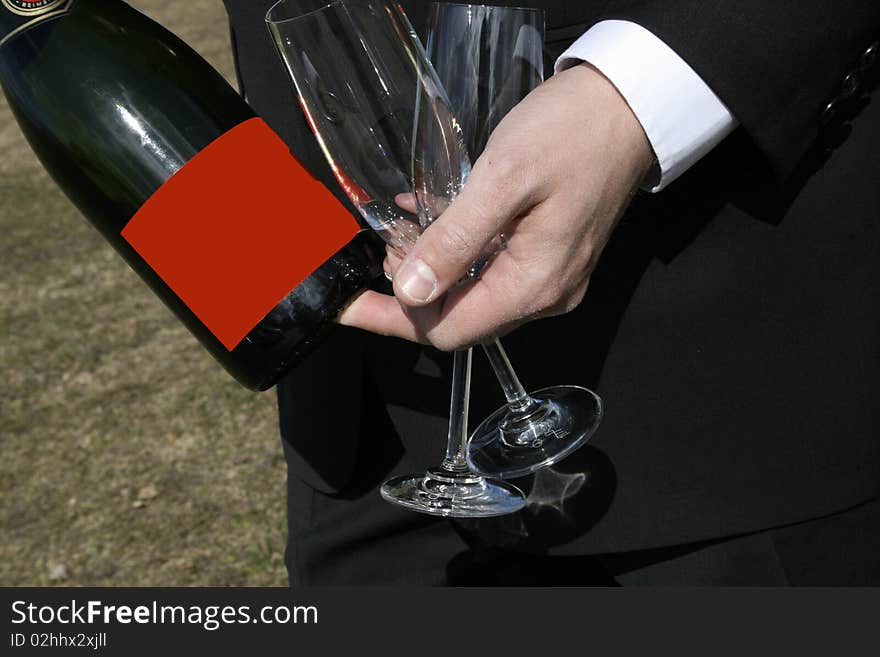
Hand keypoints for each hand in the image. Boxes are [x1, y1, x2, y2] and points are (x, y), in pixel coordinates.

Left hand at [340, 63, 653, 349]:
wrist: (628, 105)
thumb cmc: (571, 132)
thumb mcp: (503, 179)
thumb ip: (455, 240)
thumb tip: (410, 291)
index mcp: (533, 284)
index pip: (448, 330)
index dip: (393, 319)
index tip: (349, 304)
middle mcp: (544, 294)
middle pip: (459, 318)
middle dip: (410, 294)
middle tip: (381, 250)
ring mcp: (550, 278)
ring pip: (472, 295)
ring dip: (431, 271)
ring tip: (400, 234)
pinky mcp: (550, 256)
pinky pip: (492, 269)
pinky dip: (456, 253)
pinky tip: (430, 220)